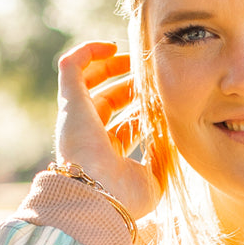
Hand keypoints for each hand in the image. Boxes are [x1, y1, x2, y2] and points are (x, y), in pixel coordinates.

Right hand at [54, 41, 162, 223]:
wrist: (98, 198)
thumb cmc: (124, 198)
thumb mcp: (153, 180)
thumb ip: (162, 158)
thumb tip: (173, 137)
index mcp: (108, 155)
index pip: (124, 124)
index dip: (143, 109)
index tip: (163, 99)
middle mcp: (90, 135)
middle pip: (107, 100)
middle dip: (128, 83)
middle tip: (149, 73)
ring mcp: (77, 118)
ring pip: (87, 80)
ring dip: (110, 65)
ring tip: (132, 55)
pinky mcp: (70, 103)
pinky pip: (70, 67)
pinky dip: (88, 52)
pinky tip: (111, 46)